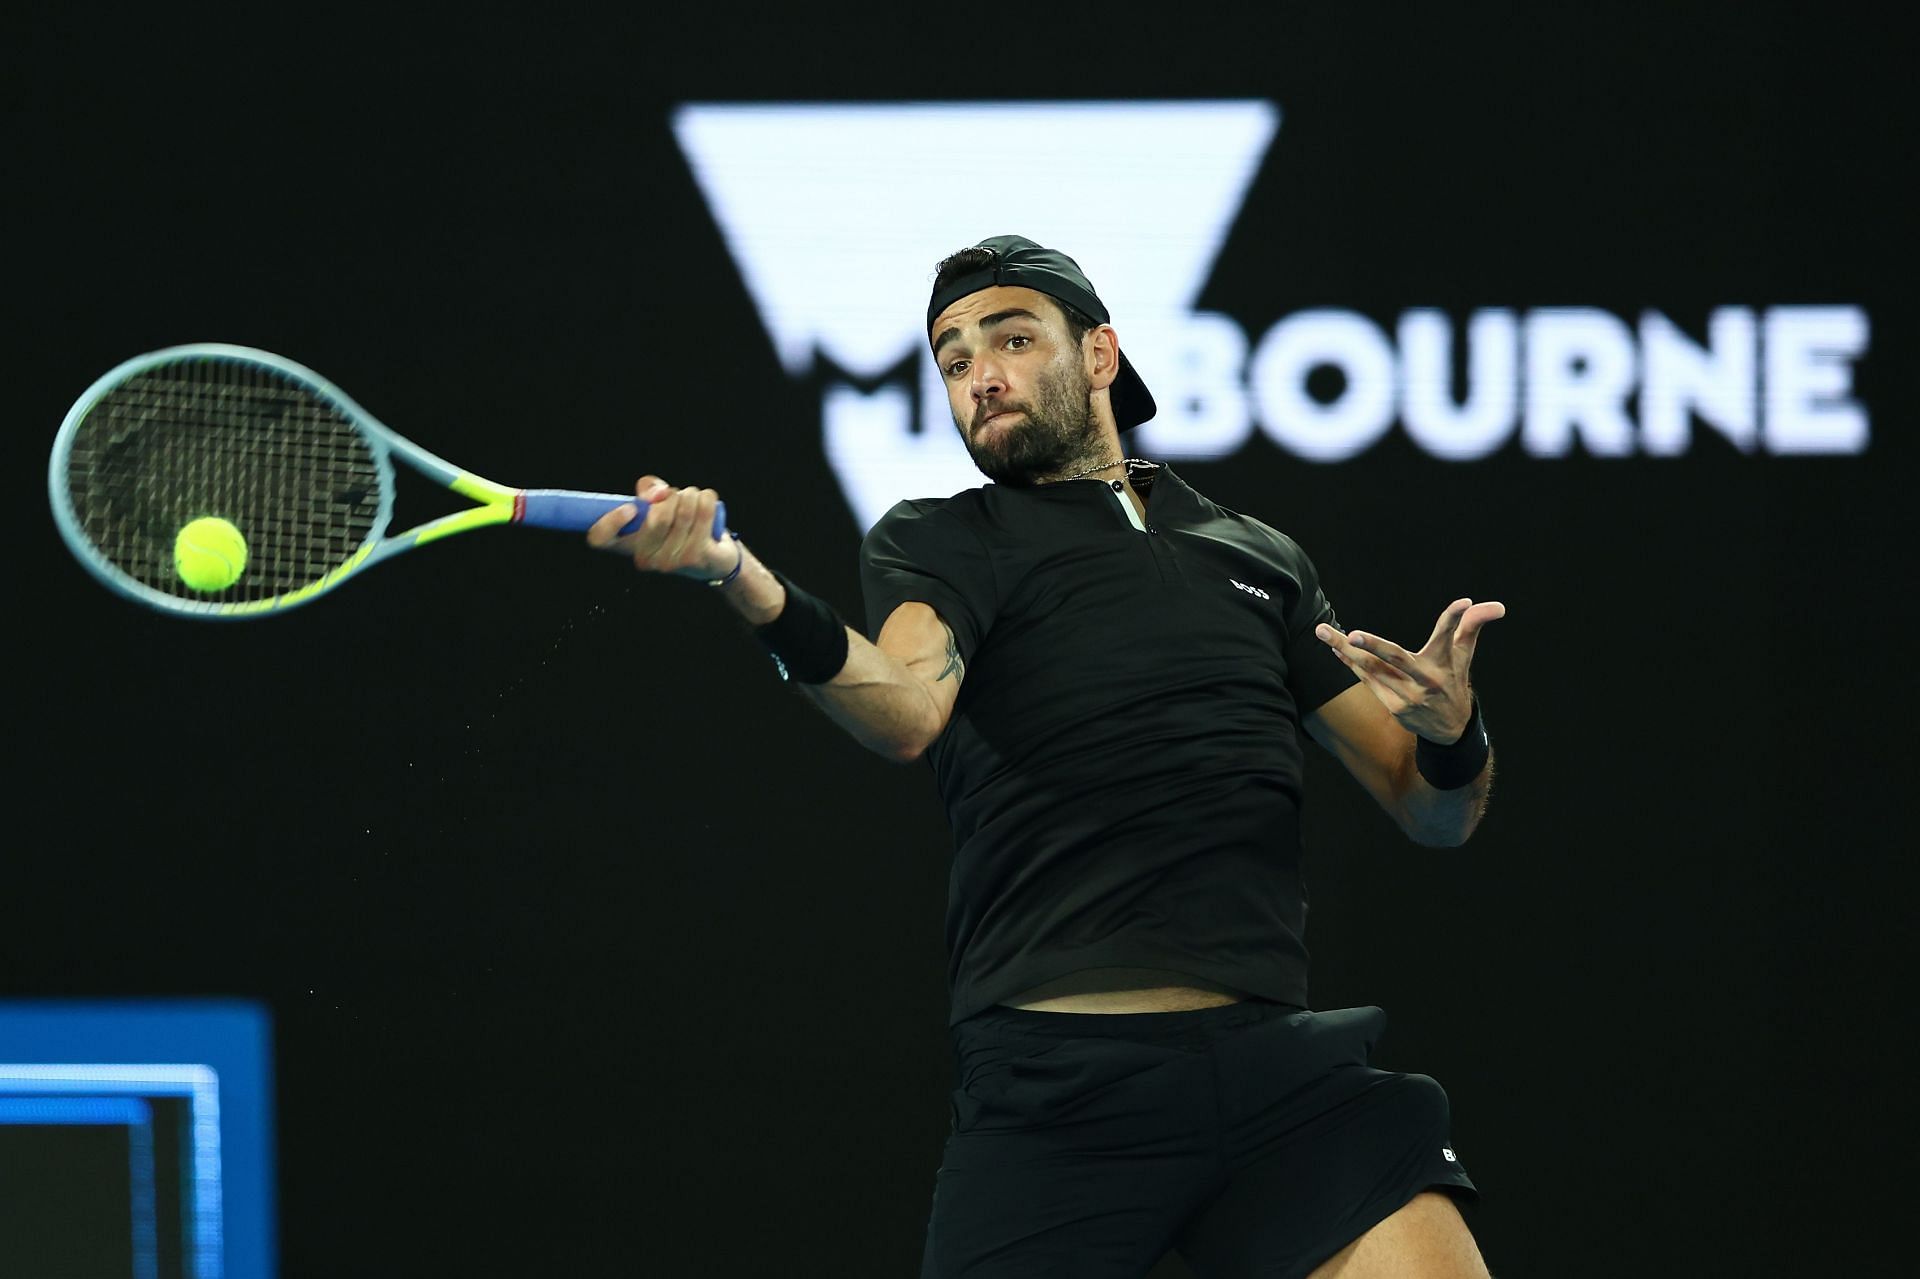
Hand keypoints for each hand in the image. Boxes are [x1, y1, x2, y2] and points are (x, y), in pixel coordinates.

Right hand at [586, 475, 736, 580]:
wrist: (714, 558)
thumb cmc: (679, 528)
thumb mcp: (657, 506)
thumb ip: (648, 490)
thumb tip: (657, 493)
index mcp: (627, 545)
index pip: (600, 538)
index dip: (610, 521)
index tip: (630, 508)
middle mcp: (645, 559)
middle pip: (656, 516)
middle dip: (671, 495)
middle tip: (677, 497)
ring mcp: (671, 562)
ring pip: (683, 509)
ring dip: (691, 495)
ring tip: (693, 501)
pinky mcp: (697, 557)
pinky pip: (703, 512)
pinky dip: (707, 498)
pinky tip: (707, 503)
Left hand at [1315, 597, 1505, 743]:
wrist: (1449, 731)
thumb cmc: (1453, 682)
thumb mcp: (1464, 656)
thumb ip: (1472, 627)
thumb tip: (1497, 606)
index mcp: (1446, 664)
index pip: (1452, 636)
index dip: (1456, 618)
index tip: (1463, 603)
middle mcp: (1426, 680)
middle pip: (1397, 657)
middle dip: (1374, 646)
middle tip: (1353, 634)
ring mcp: (1407, 696)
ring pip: (1371, 668)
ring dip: (1345, 650)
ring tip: (1323, 632)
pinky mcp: (1393, 706)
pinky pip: (1368, 680)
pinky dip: (1352, 664)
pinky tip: (1336, 649)